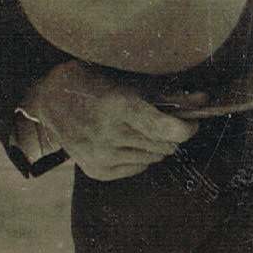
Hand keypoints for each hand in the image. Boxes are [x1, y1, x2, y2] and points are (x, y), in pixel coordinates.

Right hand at [28, 62, 196, 182]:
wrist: (49, 101)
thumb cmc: (92, 82)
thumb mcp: (128, 80)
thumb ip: (167, 94)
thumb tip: (203, 100)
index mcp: (118, 107)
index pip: (167, 130)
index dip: (186, 128)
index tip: (191, 122)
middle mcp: (108, 135)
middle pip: (164, 146)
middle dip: (170, 134)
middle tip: (162, 119)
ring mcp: (101, 157)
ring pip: (153, 158)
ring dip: (154, 144)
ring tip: (136, 127)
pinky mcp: (97, 171)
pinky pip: (138, 168)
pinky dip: (139, 155)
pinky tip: (123, 140)